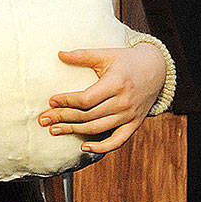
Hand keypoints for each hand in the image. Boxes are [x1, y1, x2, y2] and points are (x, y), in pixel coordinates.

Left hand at [38, 43, 167, 153]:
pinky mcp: (134, 124)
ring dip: (74, 131)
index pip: (86, 99)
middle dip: (63, 118)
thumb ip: (83, 55)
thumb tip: (59, 54)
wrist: (157, 69)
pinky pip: (117, 141)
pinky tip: (83, 147)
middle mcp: (124, 102)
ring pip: (97, 128)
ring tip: (54, 130)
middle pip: (88, 115)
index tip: (51, 101)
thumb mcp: (106, 54)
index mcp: (117, 83)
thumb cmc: (126, 61)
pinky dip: (101, 147)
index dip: (67, 102)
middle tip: (43, 119)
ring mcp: (130, 115)